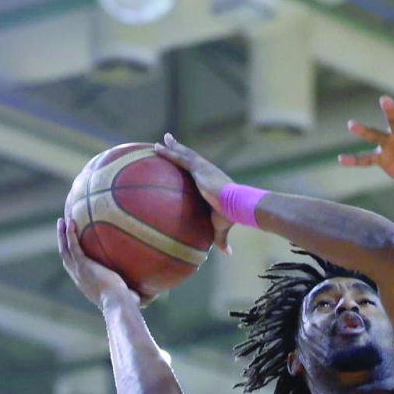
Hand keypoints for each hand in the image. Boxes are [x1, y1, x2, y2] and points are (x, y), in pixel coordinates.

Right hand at [58, 217, 140, 309]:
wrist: (119, 303)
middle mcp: (79, 277)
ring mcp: (79, 271)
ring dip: (62, 234)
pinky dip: (69, 233)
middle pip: (66, 257)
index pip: (76, 268)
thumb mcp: (130, 296)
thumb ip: (138, 291)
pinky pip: (73, 245)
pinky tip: (70, 221)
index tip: (73, 248)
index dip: (73, 258)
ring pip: (65, 249)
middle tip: (63, 229)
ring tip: (63, 220)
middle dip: (63, 242)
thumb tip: (157, 292)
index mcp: (87, 284)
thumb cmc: (127, 303)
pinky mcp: (83, 265)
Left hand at [153, 133, 234, 253]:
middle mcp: (207, 172)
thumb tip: (228, 254)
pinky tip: (157, 148)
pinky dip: (168, 152)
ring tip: (164, 139)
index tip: (184, 162)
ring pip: (185, 154)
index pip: (198, 173)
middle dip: (180, 150)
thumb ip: (221, 239)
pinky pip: (179, 158)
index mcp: (211, 183)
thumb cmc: (230, 216)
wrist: (236, 204)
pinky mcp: (198, 167)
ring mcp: (203, 168)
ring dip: (173, 146)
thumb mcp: (221, 228)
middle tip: (169, 142)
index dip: (190, 166)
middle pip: (190, 159)